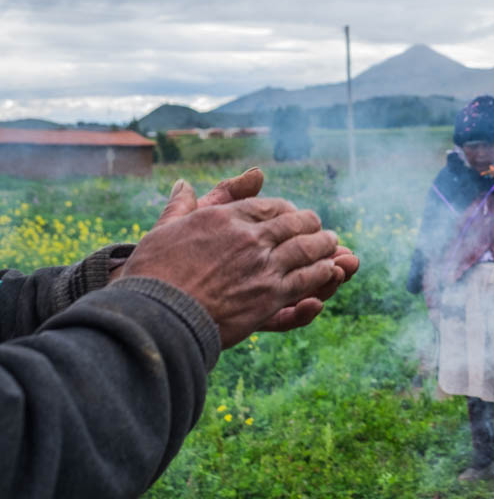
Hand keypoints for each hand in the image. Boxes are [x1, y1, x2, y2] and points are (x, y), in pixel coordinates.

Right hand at [135, 170, 358, 332]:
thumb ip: (181, 205)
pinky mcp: (271, 296)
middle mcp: (249, 238)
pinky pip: (308, 279)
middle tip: (321, 228)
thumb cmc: (152, 274)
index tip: (290, 214)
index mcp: (225, 218)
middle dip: (311, 225)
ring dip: (326, 246)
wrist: (156, 315)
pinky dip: (323, 272)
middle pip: (295, 224)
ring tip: (335, 246)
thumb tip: (183, 183)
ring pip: (308, 250)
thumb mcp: (163, 230)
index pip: (268, 206)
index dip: (285, 210)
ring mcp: (263, 267)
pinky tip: (331, 270)